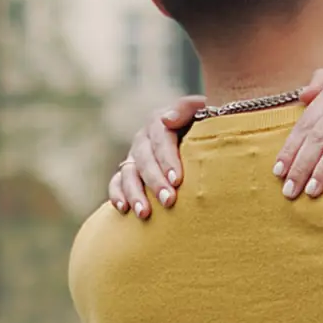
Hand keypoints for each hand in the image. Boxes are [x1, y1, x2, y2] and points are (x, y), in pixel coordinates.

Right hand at [107, 94, 205, 216]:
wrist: (201, 143)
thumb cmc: (206, 129)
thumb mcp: (203, 112)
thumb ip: (187, 109)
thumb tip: (167, 119)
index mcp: (160, 121)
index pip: (160, 137)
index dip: (167, 159)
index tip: (177, 180)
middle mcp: (144, 138)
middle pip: (144, 158)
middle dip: (155, 181)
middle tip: (169, 201)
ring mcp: (134, 156)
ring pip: (128, 172)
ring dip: (135, 193)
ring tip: (145, 213)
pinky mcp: (128, 172)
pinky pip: (117, 182)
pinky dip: (117, 194)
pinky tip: (124, 209)